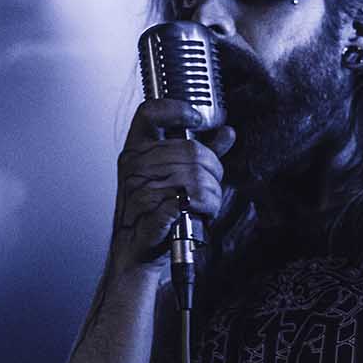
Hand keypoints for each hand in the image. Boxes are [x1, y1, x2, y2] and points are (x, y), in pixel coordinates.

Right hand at [110, 98, 234, 274]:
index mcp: (136, 152)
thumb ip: (200, 151)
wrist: (136, 252)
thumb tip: (227, 132)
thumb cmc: (152, 214)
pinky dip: (205, 208)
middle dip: (212, 170)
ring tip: (204, 204)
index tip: (197, 120)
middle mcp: (135, 166)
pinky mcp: (153, 211)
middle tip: (210, 186)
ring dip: (212, 194)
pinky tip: (200, 213)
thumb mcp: (171, 177)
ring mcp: (141, 188)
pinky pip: (194, 199)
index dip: (177, 110)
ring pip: (198, 177)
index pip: (150, 113)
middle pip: (191, 150)